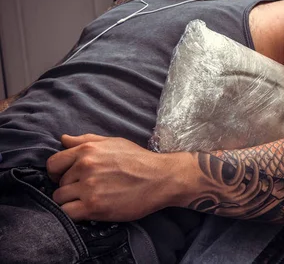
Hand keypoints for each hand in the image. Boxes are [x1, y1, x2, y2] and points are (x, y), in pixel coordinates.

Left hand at [46, 134, 179, 221]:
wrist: (161, 178)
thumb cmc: (139, 160)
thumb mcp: (114, 142)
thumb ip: (86, 140)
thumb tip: (63, 139)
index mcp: (88, 150)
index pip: (53, 163)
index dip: (58, 172)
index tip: (68, 178)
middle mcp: (85, 167)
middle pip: (58, 183)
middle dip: (69, 187)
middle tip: (87, 190)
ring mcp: (89, 187)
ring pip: (60, 199)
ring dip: (71, 202)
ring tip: (89, 200)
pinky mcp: (94, 206)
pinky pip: (67, 213)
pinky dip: (73, 214)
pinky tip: (88, 210)